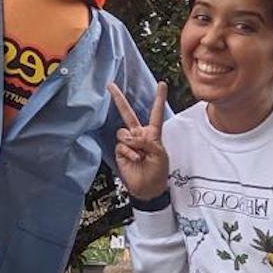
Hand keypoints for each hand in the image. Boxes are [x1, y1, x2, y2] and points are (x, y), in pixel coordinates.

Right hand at [107, 81, 168, 200]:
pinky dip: (129, 152)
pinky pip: (122, 145)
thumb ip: (149, 142)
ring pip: (123, 132)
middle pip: (127, 113)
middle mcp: (138, 135)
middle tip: (110, 85)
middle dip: (118, 99)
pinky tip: (135, 159)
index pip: (155, 113)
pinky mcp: (120, 150)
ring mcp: (128, 142)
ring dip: (132, 143)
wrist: (147, 189)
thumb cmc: (158, 172)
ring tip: (140, 155)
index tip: (162, 83)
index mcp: (153, 133)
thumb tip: (133, 136)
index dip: (158, 98)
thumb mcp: (160, 155)